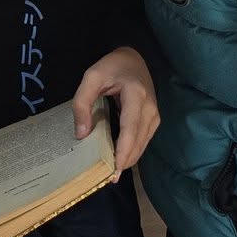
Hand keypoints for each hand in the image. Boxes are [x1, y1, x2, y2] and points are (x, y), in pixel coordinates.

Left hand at [72, 47, 159, 175]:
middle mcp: (150, 107)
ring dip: (129, 159)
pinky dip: (132, 151)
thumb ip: (82, 103)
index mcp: (136, 95)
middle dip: (124, 162)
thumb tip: (81, 134)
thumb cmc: (112, 67)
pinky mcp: (154, 119)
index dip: (123, 152)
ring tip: (112, 173)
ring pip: (142, 145)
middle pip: (138, 142)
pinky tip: (120, 159)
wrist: (134, 57)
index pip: (130, 129)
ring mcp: (154, 114)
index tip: (114, 171)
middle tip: (107, 179)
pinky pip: (144, 140)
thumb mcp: (91, 77)